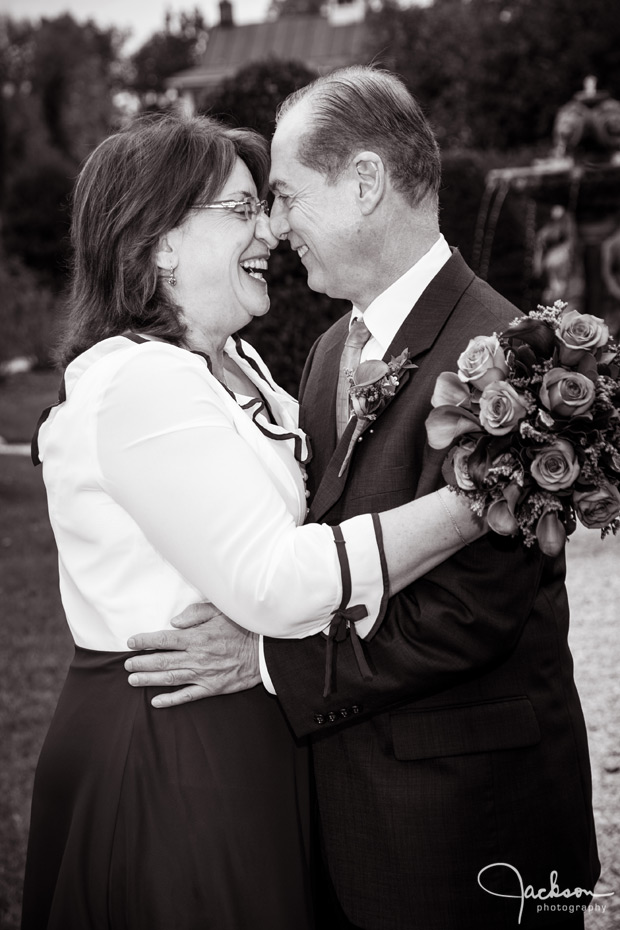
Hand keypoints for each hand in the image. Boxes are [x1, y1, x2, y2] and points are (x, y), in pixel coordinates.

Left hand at [125, 603, 260, 706]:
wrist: (264, 651)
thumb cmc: (242, 628)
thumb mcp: (220, 611)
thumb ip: (195, 614)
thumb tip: (173, 622)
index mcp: (197, 637)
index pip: (164, 639)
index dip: (144, 641)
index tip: (131, 642)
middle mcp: (196, 657)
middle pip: (162, 661)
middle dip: (141, 662)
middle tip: (126, 664)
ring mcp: (203, 675)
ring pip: (170, 679)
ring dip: (149, 680)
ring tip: (133, 679)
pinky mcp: (211, 688)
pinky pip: (187, 696)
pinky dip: (170, 700)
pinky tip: (156, 701)